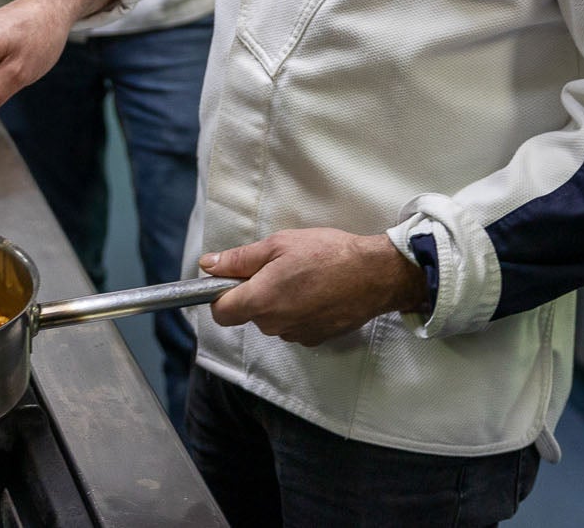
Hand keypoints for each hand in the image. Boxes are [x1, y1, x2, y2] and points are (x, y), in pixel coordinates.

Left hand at [199, 229, 429, 346]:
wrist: (375, 275)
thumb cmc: (327, 254)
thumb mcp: (278, 245)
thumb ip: (239, 259)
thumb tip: (209, 265)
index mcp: (261, 301)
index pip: (220, 313)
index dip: (220, 296)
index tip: (231, 280)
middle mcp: (275, 325)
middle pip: (248, 315)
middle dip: (254, 294)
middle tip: (277, 268)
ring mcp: (297, 335)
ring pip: (273, 320)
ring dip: (278, 302)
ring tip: (302, 277)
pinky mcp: (316, 339)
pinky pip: (294, 326)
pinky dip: (299, 311)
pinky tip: (316, 292)